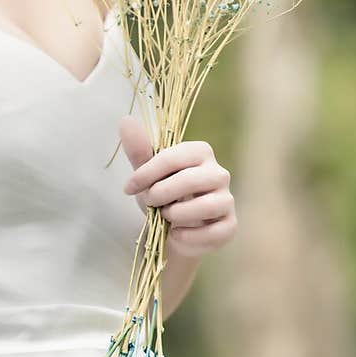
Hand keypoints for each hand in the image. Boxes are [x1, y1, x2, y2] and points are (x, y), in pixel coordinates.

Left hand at [118, 116, 237, 257]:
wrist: (172, 231)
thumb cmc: (161, 197)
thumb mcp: (147, 174)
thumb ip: (138, 150)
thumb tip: (125, 120)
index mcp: (200, 152)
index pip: (173, 157)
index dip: (147, 173)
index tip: (129, 187)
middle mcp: (219, 173)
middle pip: (190, 180)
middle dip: (161, 194)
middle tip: (149, 202)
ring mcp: (227, 199)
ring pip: (206, 206)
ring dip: (177, 214)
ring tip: (166, 217)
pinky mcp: (230, 225)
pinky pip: (214, 232)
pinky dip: (189, 236)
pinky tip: (177, 234)